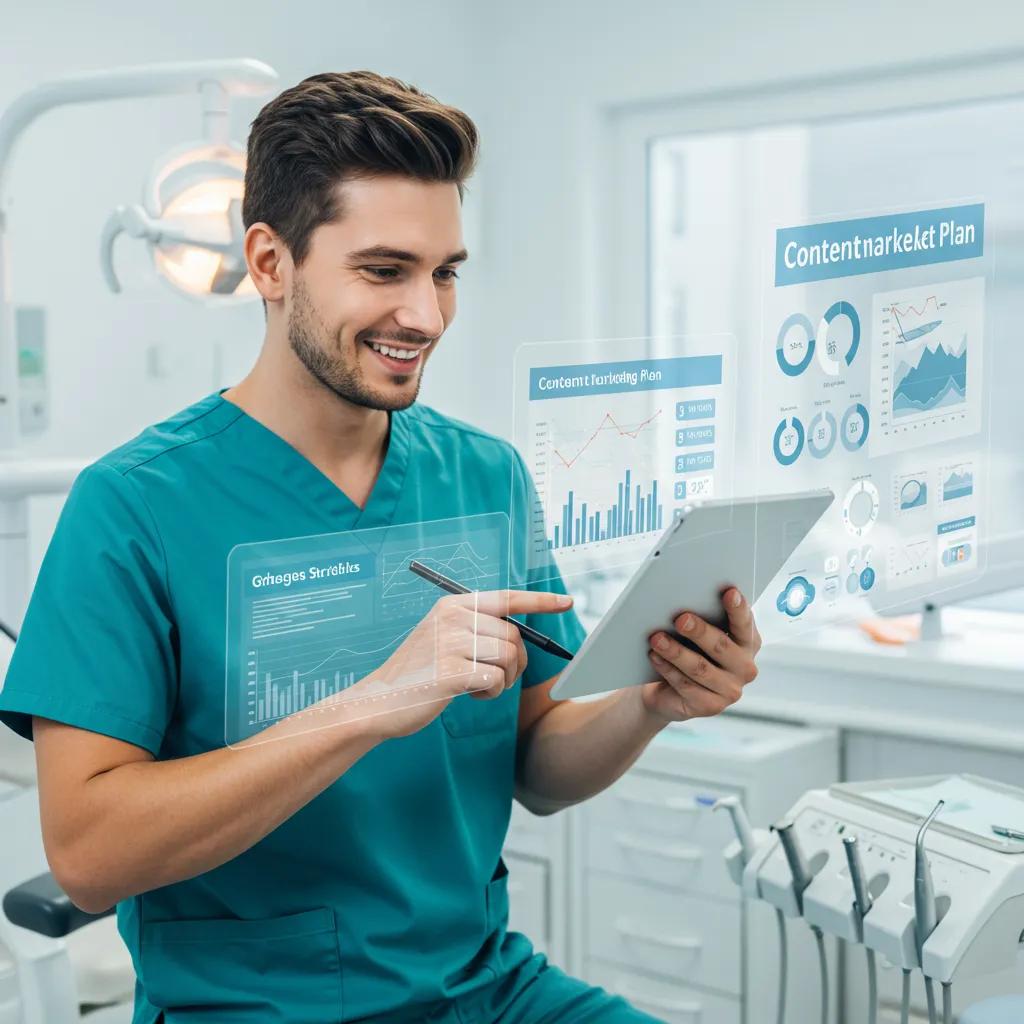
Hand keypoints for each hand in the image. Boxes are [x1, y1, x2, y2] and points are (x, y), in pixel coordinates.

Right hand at [306, 589, 572, 740]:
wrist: (380, 701)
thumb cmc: (418, 674)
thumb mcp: (443, 638)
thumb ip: (476, 629)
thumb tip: (520, 634)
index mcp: (453, 604)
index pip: (506, 597)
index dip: (540, 601)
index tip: (567, 602)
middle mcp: (453, 617)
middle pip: (514, 636)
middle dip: (516, 662)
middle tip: (496, 678)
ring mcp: (450, 643)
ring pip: (509, 658)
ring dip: (503, 679)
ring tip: (478, 686)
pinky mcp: (450, 671)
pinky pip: (496, 680)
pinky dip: (491, 692)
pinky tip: (471, 695)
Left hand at [639, 587, 760, 723]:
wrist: (669, 690)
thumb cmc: (687, 650)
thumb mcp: (698, 634)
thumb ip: (704, 617)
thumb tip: (686, 601)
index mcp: (748, 642)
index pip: (744, 623)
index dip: (737, 608)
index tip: (729, 591)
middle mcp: (745, 668)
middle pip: (721, 645)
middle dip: (700, 631)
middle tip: (680, 618)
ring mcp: (730, 691)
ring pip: (700, 668)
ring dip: (676, 651)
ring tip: (656, 638)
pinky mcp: (710, 707)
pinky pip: (686, 686)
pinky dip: (668, 669)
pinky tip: (655, 657)